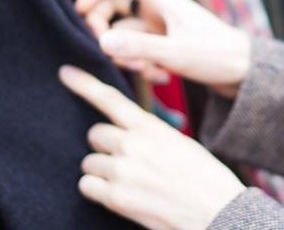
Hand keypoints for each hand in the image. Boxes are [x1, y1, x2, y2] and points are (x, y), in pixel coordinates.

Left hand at [59, 65, 245, 229]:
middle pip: (95, 134)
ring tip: (128, 183)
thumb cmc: (204, 180)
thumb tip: (128, 136)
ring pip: (89, 162)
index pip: (111, 100)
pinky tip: (120, 196)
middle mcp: (134, 144)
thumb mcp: (181, 145)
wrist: (218, 211)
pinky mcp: (116, 197)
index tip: (65, 73)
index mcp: (152, 128)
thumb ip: (151, 136)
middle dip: (105, 147)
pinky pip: (87, 186)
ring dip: (102, 172)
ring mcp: (122, 170)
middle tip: (124, 162)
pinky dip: (97, 192)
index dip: (85, 84)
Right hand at [76, 0, 251, 98]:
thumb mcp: (175, 54)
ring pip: (127, 33)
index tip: (79, 12)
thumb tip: (101, 40)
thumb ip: (138, 47)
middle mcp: (160, 8)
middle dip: (105, 30)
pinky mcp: (167, 44)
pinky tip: (162, 78)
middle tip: (106, 53)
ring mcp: (163, 27)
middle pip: (115, 5)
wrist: (247, 73)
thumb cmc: (218, 57)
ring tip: (149, 71)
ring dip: (128, 54)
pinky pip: (142, 50)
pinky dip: (144, 64)